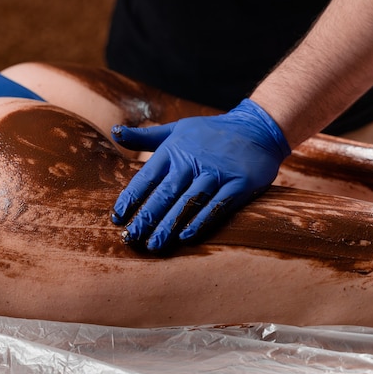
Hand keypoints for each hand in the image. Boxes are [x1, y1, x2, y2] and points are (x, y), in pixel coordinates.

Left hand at [110, 98, 290, 251]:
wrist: (257, 128)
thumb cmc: (211, 132)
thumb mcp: (177, 128)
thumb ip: (146, 137)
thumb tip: (115, 132)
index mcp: (174, 149)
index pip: (146, 177)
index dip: (131, 198)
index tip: (117, 218)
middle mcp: (193, 160)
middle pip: (164, 194)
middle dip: (146, 218)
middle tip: (131, 239)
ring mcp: (216, 173)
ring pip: (188, 202)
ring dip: (169, 225)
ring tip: (154, 245)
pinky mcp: (238, 184)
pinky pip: (216, 206)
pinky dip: (201, 222)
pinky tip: (186, 237)